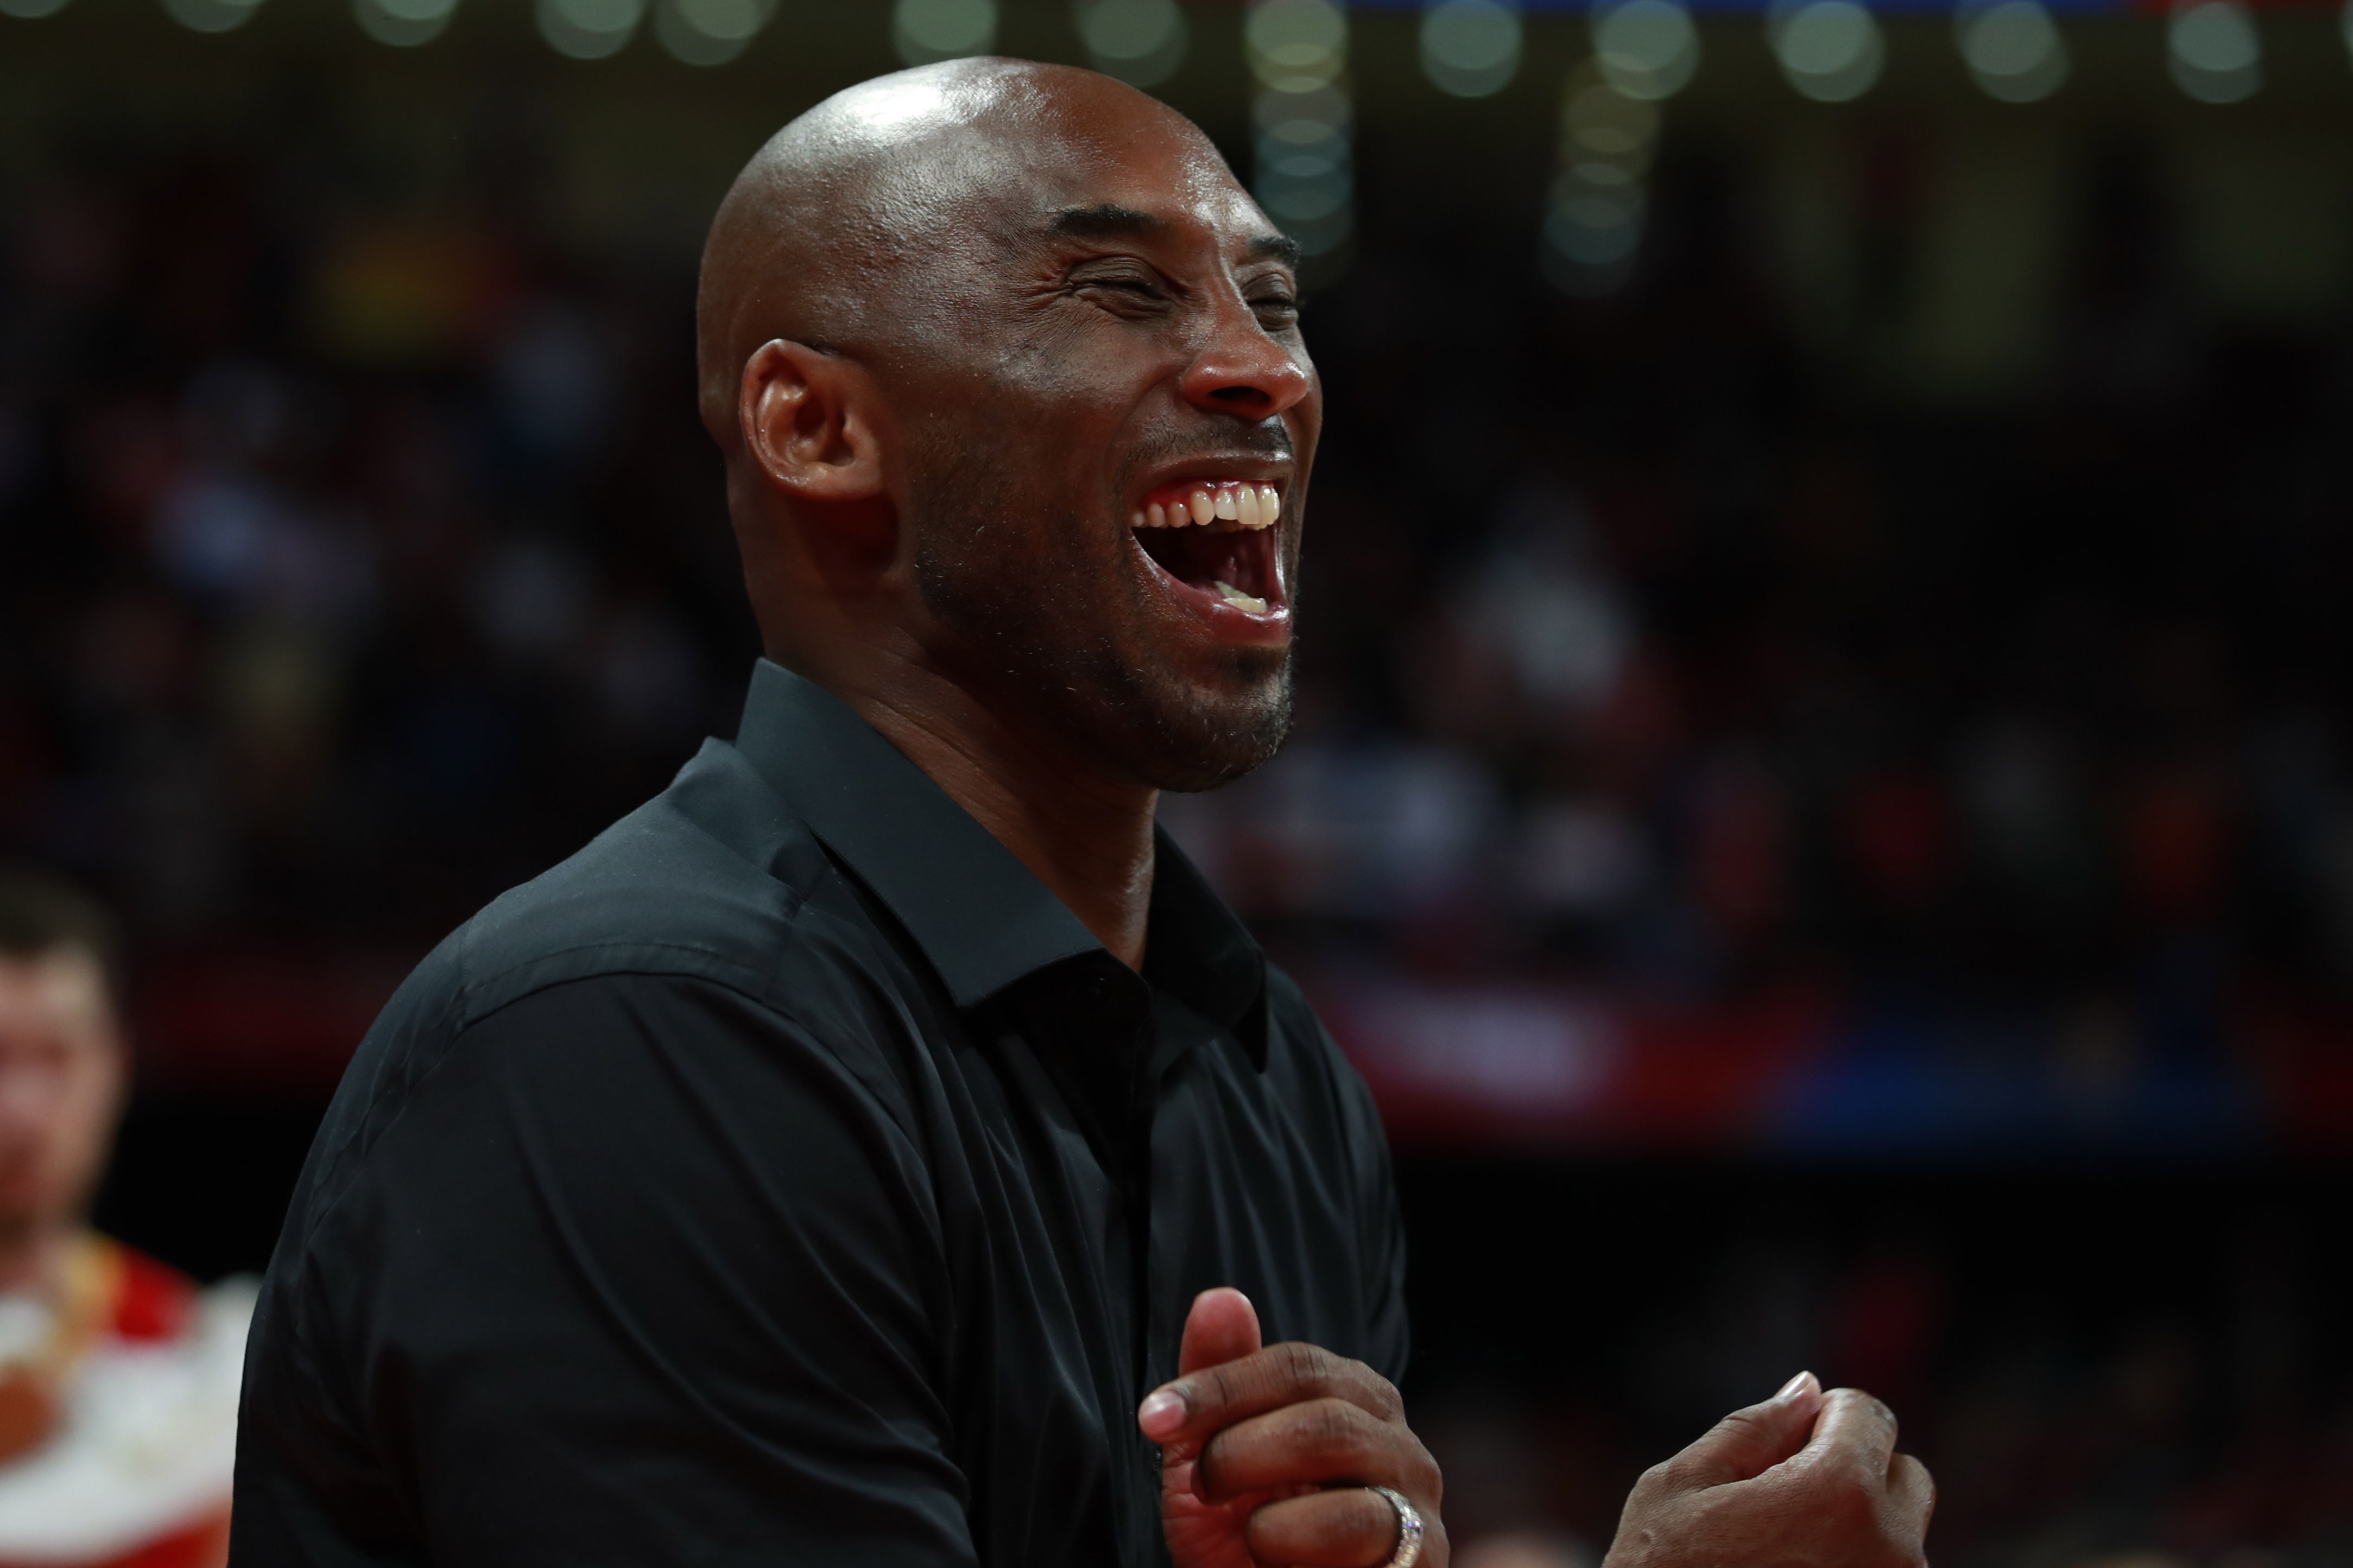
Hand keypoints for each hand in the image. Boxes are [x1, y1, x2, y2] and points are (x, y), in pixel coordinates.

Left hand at [1139, 1287, 1446, 1567]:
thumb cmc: (1250, 1535)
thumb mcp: (1213, 1457)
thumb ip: (1218, 1377)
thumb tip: (1220, 1297)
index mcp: (1356, 1398)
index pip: (1297, 1365)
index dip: (1220, 1385)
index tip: (1155, 1416)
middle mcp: (1399, 1442)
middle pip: (1323, 1415)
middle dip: (1238, 1450)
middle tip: (1203, 1486)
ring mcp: (1419, 1505)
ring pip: (1345, 1478)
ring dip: (1266, 1512)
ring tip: (1245, 1534)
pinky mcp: (1424, 1560)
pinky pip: (1357, 1534)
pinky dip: (1292, 1546)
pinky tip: (1272, 1564)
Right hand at [1603, 1373, 1933, 1567]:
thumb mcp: (1680, 1487)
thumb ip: (1752, 1430)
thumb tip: (1807, 1391)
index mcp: (1838, 1492)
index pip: (1869, 1414)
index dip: (1822, 1420)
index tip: (1784, 1451)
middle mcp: (1891, 1549)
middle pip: (1904, 1474)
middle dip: (1856, 1474)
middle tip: (1786, 1508)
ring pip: (1901, 1537)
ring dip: (1858, 1533)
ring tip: (1784, 1561)